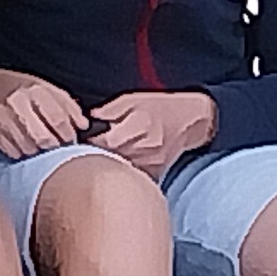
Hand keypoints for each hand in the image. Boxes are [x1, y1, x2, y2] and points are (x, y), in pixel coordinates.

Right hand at [0, 69, 88, 159]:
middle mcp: (17, 103)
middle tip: (57, 146)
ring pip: (28, 148)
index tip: (71, 140)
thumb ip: (69, 107)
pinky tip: (25, 144)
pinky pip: (13, 151)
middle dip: (54, 146)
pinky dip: (22, 152)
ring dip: (38, 151)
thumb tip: (83, 126)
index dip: (68, 135)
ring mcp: (2, 118)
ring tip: (41, 145)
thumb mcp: (50, 90)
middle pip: (43, 138)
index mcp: (35, 91)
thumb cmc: (26, 89)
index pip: (58, 120)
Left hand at [83, 89, 217, 179]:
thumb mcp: (132, 99)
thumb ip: (109, 109)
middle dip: (97, 154)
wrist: (191, 120)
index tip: (85, 139)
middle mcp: (146, 146)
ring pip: (121, 170)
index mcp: (138, 125)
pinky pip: (134, 176)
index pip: (106, 142)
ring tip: (104, 157)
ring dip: (109, 165)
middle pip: (112, 158)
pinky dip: (124, 172)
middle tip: (89, 150)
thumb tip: (90, 117)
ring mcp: (152, 161)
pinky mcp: (156, 171)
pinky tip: (119, 165)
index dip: (92, 142)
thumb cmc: (160, 107)